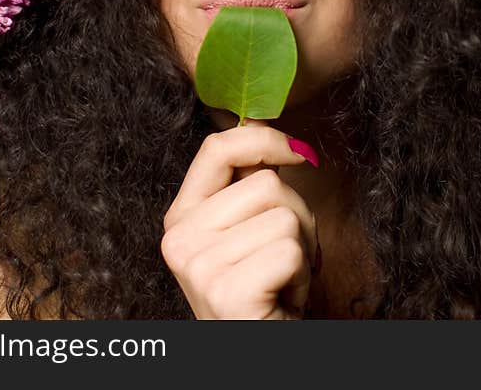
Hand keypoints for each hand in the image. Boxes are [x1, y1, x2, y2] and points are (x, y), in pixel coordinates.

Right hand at [160, 118, 318, 318]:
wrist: (259, 351)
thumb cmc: (264, 291)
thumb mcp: (249, 230)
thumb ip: (250, 184)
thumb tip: (271, 130)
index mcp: (181, 218)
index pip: (217, 148)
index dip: (263, 139)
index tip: (297, 153)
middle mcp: (179, 238)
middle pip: (267, 183)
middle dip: (296, 217)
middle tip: (282, 258)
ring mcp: (197, 264)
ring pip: (285, 216)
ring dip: (301, 250)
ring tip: (280, 279)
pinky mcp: (225, 290)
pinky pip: (290, 250)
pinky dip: (301, 276)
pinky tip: (281, 299)